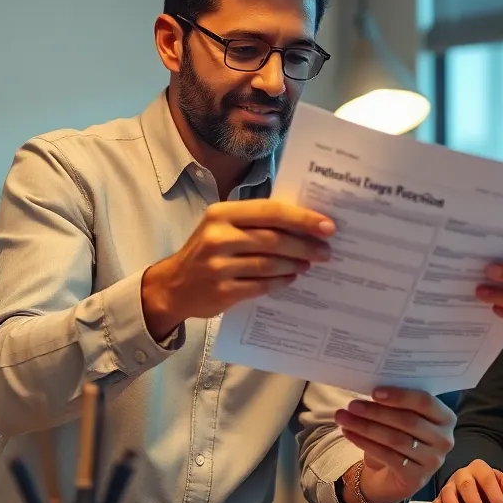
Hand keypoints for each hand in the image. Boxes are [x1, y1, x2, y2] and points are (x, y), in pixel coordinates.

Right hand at [141, 198, 334, 338]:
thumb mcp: (223, 226)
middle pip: (274, 239)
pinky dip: (281, 282)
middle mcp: (218, 237)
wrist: (174, 286)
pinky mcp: (222, 291)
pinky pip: (261, 286)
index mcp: (222, 214)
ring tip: (309, 264)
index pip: (271, 211)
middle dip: (305, 245)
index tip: (328, 226)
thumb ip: (256, 222)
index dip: (303, 219)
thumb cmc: (208, 250)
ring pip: (270, 264)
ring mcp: (218, 266)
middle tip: (326, 251)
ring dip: (295, 264)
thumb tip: (304, 223)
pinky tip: (291, 278)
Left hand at [335, 387, 455, 502]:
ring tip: (343, 418)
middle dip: (376, 412)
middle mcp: (445, 440)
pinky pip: (388, 457)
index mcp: (446, 418)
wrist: (396, 474)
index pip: (425, 402)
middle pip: (407, 421)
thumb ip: (398, 403)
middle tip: (351, 405)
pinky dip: (365, 443)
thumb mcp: (404, 417)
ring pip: (395, 439)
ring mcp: (433, 461)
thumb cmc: (401, 436)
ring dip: (366, 427)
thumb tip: (371, 388)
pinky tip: (349, 434)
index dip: (399, 396)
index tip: (374, 392)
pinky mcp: (416, 478)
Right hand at [430, 459, 502, 502]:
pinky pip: (436, 502)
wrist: (473, 482)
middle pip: (467, 486)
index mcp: (479, 468)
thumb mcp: (501, 481)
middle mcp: (462, 475)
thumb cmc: (488, 484)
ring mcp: (450, 486)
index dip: (496, 498)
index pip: (488, 480)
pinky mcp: (440, 497)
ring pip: (448, 493)